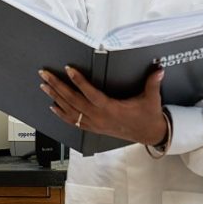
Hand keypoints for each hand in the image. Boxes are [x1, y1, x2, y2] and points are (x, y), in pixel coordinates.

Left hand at [39, 66, 167, 145]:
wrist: (148, 134)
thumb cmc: (148, 115)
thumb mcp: (151, 98)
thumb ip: (152, 83)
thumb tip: (158, 68)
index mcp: (112, 109)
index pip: (91, 94)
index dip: (79, 81)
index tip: (68, 69)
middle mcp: (100, 117)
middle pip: (73, 101)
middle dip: (57, 86)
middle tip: (45, 75)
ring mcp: (95, 124)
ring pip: (70, 111)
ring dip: (55, 97)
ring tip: (44, 86)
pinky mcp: (93, 128)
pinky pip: (73, 122)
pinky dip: (62, 113)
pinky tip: (52, 106)